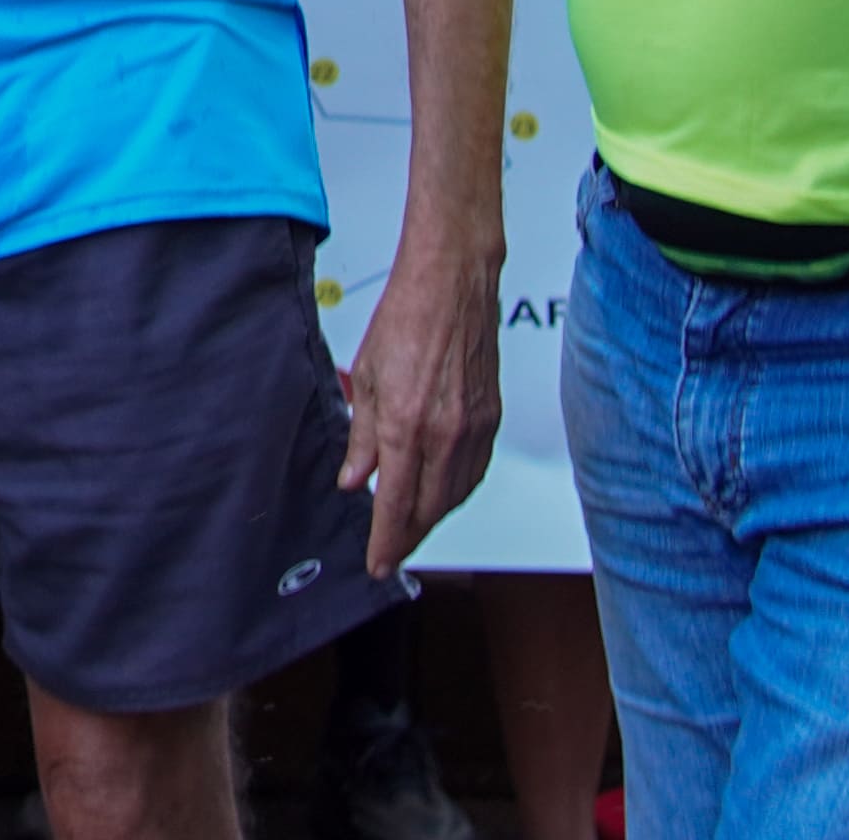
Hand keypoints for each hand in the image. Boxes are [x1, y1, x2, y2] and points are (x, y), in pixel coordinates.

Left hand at [336, 231, 504, 578]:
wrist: (452, 283)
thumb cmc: (407, 317)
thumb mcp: (365, 378)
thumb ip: (361, 437)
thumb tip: (356, 480)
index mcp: (406, 425)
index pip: (396, 505)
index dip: (386, 542)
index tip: (378, 564)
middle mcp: (445, 434)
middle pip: (430, 510)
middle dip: (409, 537)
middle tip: (391, 551)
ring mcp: (474, 429)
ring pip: (456, 496)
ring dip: (433, 517)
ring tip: (411, 527)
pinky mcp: (492, 419)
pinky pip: (475, 473)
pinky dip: (457, 491)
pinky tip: (442, 493)